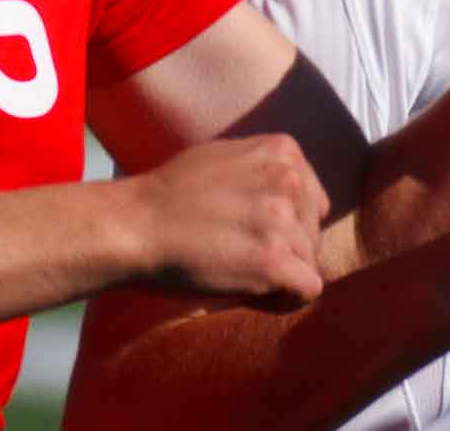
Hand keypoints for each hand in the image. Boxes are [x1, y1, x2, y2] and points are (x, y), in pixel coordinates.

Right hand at [123, 133, 329, 304]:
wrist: (136, 224)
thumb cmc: (171, 194)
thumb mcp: (227, 155)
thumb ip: (265, 169)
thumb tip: (297, 193)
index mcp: (283, 150)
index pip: (313, 201)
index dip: (287, 225)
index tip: (253, 233)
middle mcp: (289, 179)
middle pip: (313, 232)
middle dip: (285, 250)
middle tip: (240, 254)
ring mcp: (283, 219)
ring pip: (309, 262)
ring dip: (280, 275)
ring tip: (238, 270)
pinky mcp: (274, 260)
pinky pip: (308, 289)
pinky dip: (284, 299)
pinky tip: (252, 293)